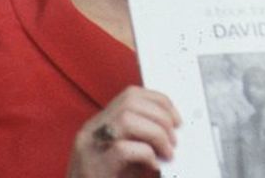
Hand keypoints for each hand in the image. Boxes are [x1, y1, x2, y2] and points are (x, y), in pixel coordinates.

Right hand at [66, 86, 180, 177]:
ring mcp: (89, 149)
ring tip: (167, 151)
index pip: (130, 96)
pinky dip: (146, 154)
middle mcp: (90, 132)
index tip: (175, 118)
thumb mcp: (124, 159)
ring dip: (156, 133)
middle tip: (174, 139)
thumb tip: (173, 131)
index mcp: (97, 126)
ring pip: (127, 119)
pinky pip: (123, 149)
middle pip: (130, 103)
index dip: (158, 101)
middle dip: (161, 116)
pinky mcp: (93, 168)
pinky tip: (153, 165)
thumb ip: (140, 140)